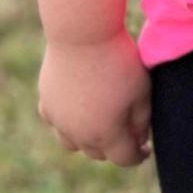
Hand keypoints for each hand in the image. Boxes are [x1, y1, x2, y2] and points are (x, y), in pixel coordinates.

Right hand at [38, 32, 151, 167]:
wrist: (82, 34)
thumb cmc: (117, 61)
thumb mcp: (142, 91)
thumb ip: (141, 120)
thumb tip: (138, 139)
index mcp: (107, 134)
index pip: (125, 158)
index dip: (138, 155)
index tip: (145, 148)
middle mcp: (79, 134)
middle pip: (98, 153)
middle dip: (114, 147)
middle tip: (125, 133)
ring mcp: (59, 119)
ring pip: (73, 144)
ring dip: (87, 140)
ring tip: (98, 124)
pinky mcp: (46, 101)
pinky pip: (56, 122)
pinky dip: (66, 121)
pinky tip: (75, 107)